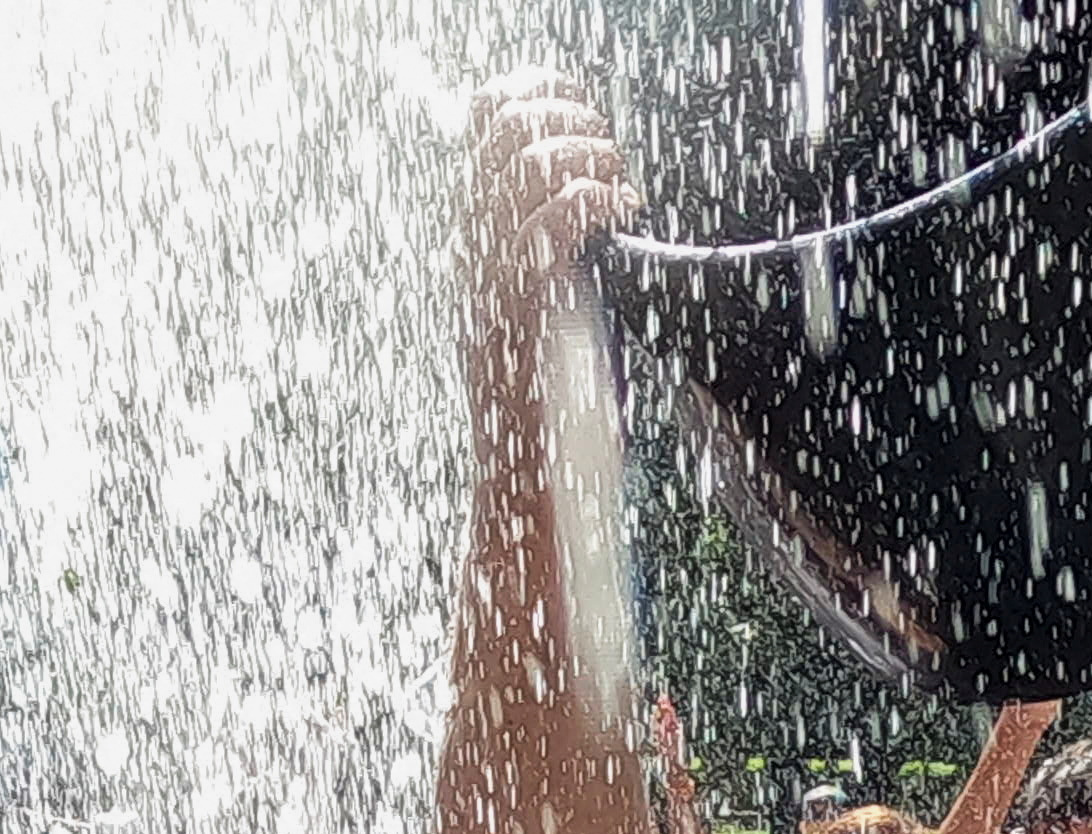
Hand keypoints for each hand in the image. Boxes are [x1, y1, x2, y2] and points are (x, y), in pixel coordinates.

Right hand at [464, 74, 632, 437]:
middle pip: (502, 126)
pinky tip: (618, 218)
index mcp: (479, 237)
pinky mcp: (521, 306)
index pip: (486, 122)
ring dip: (590, 161)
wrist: (532, 480)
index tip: (585, 111)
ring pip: (527, 163)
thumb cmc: (558, 400)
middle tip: (608, 165)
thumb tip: (608, 190)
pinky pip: (554, 219)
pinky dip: (597, 201)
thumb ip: (563, 242)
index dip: (539, 94)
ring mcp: (491, 275)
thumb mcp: (560, 299)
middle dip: (571, 123)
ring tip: (617, 197)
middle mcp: (474, 248)